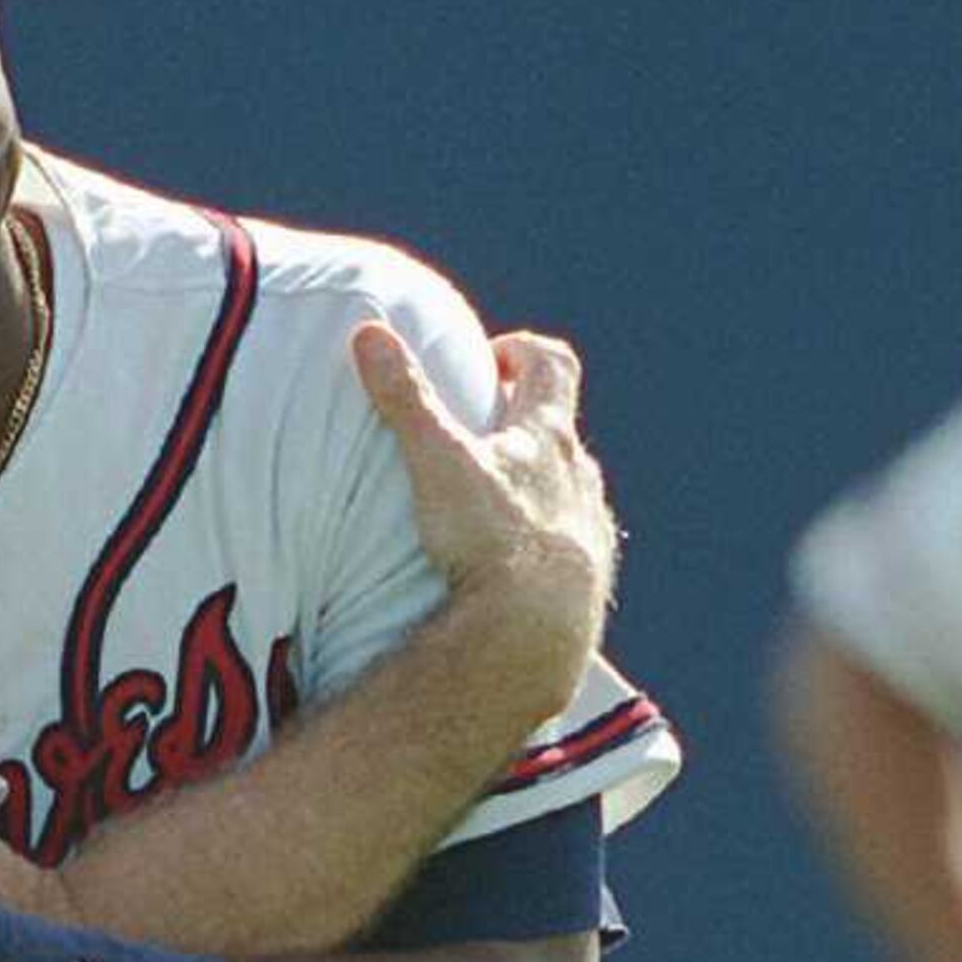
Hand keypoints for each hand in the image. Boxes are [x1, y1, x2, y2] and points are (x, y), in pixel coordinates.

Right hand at [352, 321, 617, 728]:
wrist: (539, 626)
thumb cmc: (490, 538)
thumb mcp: (437, 461)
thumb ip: (405, 399)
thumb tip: (370, 334)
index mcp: (547, 436)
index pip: (551, 367)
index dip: (522, 353)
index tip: (492, 360)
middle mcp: (579, 473)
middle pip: (561, 427)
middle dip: (524, 420)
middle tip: (483, 428)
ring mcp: (588, 525)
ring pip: (571, 486)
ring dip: (540, 482)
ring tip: (497, 499)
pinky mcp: (591, 574)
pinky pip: (574, 544)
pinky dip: (550, 539)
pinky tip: (521, 562)